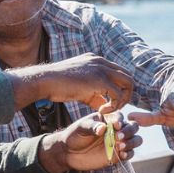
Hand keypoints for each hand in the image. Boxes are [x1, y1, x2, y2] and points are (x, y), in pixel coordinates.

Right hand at [10, 55, 133, 113]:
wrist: (45, 80)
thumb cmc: (57, 86)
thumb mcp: (80, 88)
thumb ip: (95, 94)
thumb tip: (104, 106)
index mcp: (97, 61)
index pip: (119, 73)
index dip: (118, 89)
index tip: (109, 102)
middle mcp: (102, 62)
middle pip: (128, 76)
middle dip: (125, 94)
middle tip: (114, 107)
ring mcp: (102, 69)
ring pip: (128, 83)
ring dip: (123, 100)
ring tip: (108, 110)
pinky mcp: (100, 80)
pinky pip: (118, 94)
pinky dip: (114, 105)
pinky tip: (101, 111)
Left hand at [39, 111, 140, 172]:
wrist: (69, 152)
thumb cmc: (74, 135)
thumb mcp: (80, 128)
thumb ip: (91, 127)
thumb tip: (103, 128)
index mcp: (108, 119)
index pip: (121, 116)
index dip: (121, 121)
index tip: (116, 126)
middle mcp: (116, 129)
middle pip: (133, 126)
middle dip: (130, 131)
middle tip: (119, 137)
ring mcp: (118, 142)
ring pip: (136, 140)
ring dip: (132, 142)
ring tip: (120, 147)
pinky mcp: (118, 155)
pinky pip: (130, 153)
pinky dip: (129, 154)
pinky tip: (121, 155)